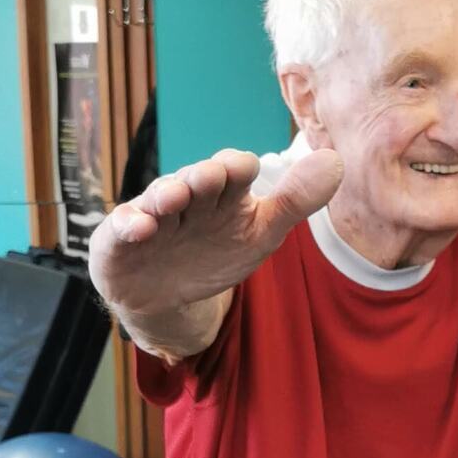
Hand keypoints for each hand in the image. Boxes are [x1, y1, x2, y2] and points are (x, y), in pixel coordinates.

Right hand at [87, 146, 342, 326]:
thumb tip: (336, 161)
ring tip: (173, 197)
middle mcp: (187, 195)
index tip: (243, 169)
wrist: (165, 295)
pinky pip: (123, 228)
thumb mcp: (260, 233)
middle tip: (210, 177)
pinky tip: (140, 229)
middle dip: (202, 177)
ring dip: (167, 195)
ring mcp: (152, 215)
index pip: (232, 171)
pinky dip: (131, 226)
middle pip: (195, 179)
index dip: (236, 169)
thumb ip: (295, 201)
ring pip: (160, 198)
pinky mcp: (120, 238)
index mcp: (222, 192)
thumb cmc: (213, 254)